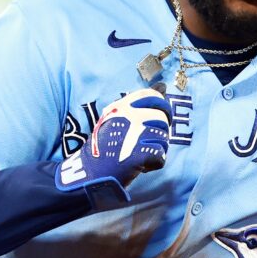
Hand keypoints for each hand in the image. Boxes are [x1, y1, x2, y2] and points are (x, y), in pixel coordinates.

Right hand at [55, 88, 170, 197]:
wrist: (92, 171)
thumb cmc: (104, 145)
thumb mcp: (114, 118)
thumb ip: (135, 106)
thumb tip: (162, 87)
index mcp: (124, 107)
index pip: (152, 95)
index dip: (160, 104)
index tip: (160, 114)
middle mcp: (131, 117)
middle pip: (162, 118)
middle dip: (160, 131)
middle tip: (150, 140)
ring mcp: (136, 134)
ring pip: (163, 137)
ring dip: (158, 147)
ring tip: (143, 153)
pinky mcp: (140, 153)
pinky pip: (160, 154)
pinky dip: (155, 162)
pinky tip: (143, 165)